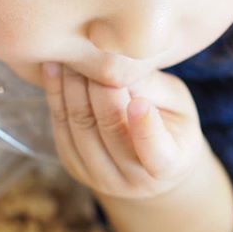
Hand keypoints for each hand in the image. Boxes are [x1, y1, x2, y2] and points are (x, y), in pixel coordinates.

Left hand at [41, 62, 207, 199]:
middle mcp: (132, 180)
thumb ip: (153, 88)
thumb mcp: (178, 105)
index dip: (146, 130)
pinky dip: (56, 96)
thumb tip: (117, 63)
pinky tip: (54, 69)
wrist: (151, 164)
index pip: (157, 154)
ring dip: (72, 87)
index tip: (140, 102)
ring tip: (71, 53)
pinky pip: (61, 128)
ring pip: (80, 127)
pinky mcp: (74, 166)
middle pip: (110, 131)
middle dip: (100, 88)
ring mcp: (100, 177)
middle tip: (95, 51)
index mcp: (168, 166)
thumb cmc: (172, 125)